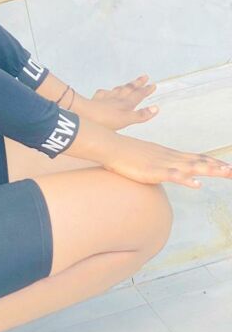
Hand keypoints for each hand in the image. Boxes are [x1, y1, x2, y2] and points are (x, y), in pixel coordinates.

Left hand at [86, 73, 158, 129]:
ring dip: (125, 86)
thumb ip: (141, 115)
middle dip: (137, 83)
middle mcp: (117, 99)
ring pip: (118, 89)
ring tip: (130, 83)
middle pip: (129, 89)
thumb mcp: (126, 120)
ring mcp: (106, 98)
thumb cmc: (106, 120)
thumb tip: (156, 108)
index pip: (138, 95)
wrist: (84, 115)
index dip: (146, 90)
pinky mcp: (95, 100)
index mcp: (126, 104)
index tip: (152, 85)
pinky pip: (103, 93)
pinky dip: (107, 91)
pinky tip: (106, 91)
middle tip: (144, 76)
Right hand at [104, 134, 231, 188]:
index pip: (195, 158)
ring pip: (192, 167)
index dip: (211, 162)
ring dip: (210, 170)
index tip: (225, 166)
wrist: (111, 146)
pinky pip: (174, 176)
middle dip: (218, 167)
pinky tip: (197, 184)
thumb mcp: (144, 158)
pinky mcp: (154, 171)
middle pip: (199, 161)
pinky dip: (187, 180)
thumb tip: (161, 170)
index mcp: (168, 154)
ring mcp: (163, 163)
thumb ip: (155, 164)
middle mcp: (170, 157)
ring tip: (227, 173)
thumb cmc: (124, 153)